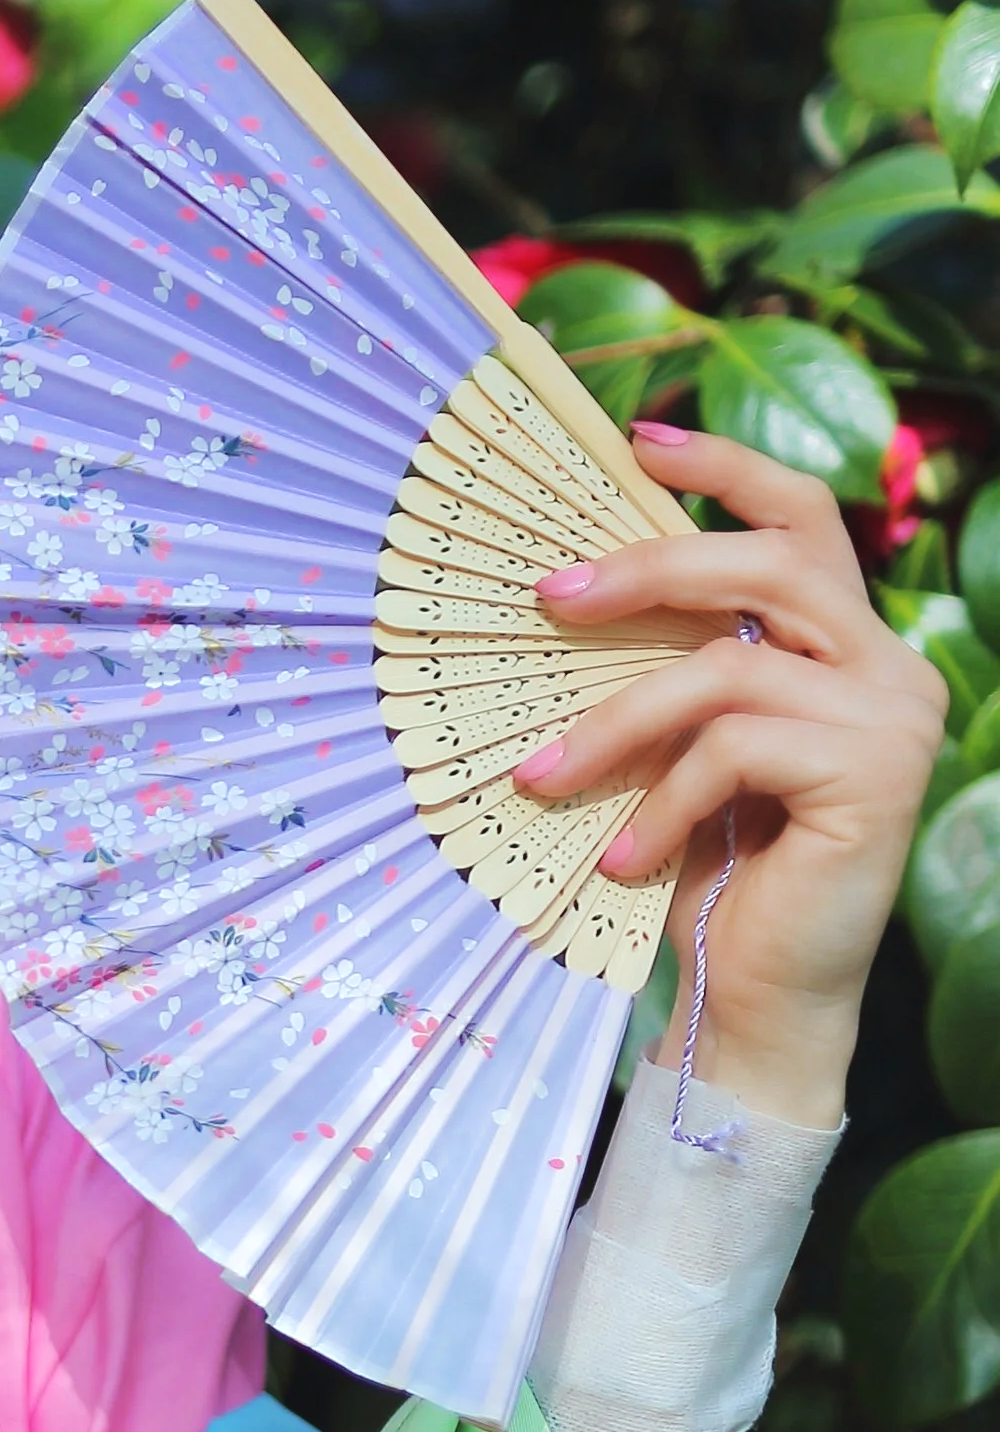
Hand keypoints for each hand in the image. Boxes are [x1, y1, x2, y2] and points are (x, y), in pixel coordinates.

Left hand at [511, 424, 946, 1128]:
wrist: (758, 991)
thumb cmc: (708, 863)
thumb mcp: (682, 743)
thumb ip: (672, 661)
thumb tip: (567, 582)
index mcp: (842, 640)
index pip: (802, 515)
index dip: (722, 468)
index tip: (634, 440)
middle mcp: (886, 664)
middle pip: (768, 561)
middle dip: (645, 569)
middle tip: (548, 597)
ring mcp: (891, 719)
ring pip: (727, 669)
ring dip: (614, 721)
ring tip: (541, 776)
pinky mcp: (873, 777)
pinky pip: (734, 751)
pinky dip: (662, 801)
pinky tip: (622, 856)